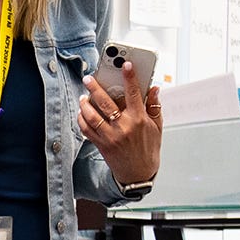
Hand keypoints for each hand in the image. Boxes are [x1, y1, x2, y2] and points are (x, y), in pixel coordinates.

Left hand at [77, 60, 162, 186]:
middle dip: (95, 88)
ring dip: (85, 104)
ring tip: (83, 96)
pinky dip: (82, 119)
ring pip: (92, 116)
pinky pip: (86, 129)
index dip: (130, 77)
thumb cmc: (148, 149)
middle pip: (106, 102)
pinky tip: (82, 112)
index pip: (134, 93)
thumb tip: (154, 88)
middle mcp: (123, 127)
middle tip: (89, 78)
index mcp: (139, 120)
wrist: (139, 174)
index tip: (126, 64)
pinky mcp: (101, 145)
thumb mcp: (157, 127)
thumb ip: (155, 106)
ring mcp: (110, 136)